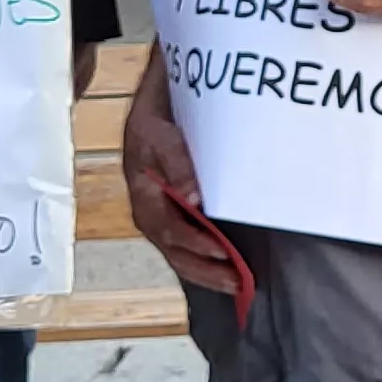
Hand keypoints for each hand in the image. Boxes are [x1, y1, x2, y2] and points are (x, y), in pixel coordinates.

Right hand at [119, 60, 243, 295]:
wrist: (157, 98)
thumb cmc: (157, 114)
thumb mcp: (159, 132)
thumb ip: (176, 163)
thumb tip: (194, 198)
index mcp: (142, 194)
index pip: (168, 229)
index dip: (195, 244)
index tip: (224, 252)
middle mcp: (150, 210)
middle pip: (174, 251)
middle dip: (205, 270)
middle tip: (238, 282)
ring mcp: (162, 214)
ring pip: (181, 253)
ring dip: (208, 271)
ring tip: (239, 283)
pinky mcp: (176, 211)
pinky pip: (189, 243)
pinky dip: (207, 259)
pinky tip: (229, 267)